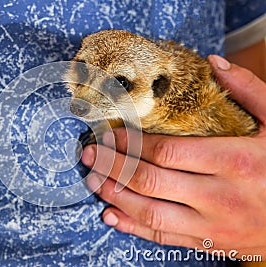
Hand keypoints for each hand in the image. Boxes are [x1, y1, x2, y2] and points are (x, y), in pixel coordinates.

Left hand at [81, 55, 265, 257]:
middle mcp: (219, 196)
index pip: (165, 152)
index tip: (109, 134)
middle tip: (90, 154)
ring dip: (114, 196)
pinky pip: (164, 237)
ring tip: (93, 180)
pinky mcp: (211, 243)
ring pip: (150, 212)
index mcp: (234, 161)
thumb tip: (215, 64)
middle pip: (149, 181)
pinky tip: (111, 215)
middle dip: (113, 166)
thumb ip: (249, 91)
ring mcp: (213, 225)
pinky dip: (133, 226)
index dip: (130, 143)